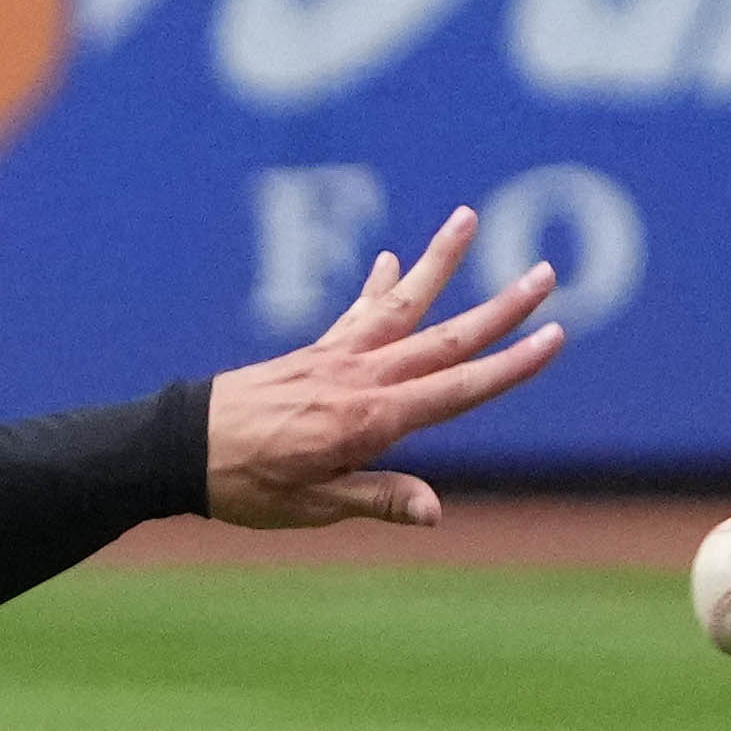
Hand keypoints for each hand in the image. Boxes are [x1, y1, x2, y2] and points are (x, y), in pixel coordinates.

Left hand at [198, 205, 569, 527]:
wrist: (176, 449)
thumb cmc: (243, 485)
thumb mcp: (311, 508)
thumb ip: (377, 500)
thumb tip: (435, 512)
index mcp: (371, 420)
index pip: (458, 388)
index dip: (511, 365)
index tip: (554, 335)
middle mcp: (361, 378)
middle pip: (445, 337)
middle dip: (499, 307)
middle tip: (545, 273)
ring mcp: (337, 358)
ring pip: (402, 304)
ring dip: (438, 263)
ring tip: (467, 218)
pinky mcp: (314, 353)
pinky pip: (355, 312)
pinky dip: (378, 286)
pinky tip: (391, 260)